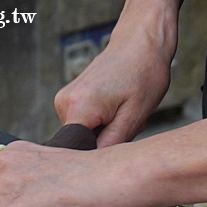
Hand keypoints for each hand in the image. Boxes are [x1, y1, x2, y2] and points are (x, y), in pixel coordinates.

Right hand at [54, 27, 173, 146]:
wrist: (140, 42)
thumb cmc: (144, 72)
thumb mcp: (134, 115)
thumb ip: (111, 143)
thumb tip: (94, 164)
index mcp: (78, 108)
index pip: (79, 151)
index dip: (101, 153)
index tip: (119, 142)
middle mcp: (63, 104)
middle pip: (80, 143)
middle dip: (105, 140)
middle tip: (127, 122)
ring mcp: (63, 101)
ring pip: (82, 134)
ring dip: (105, 130)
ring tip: (123, 111)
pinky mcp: (68, 99)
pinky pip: (82, 123)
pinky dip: (101, 121)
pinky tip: (115, 107)